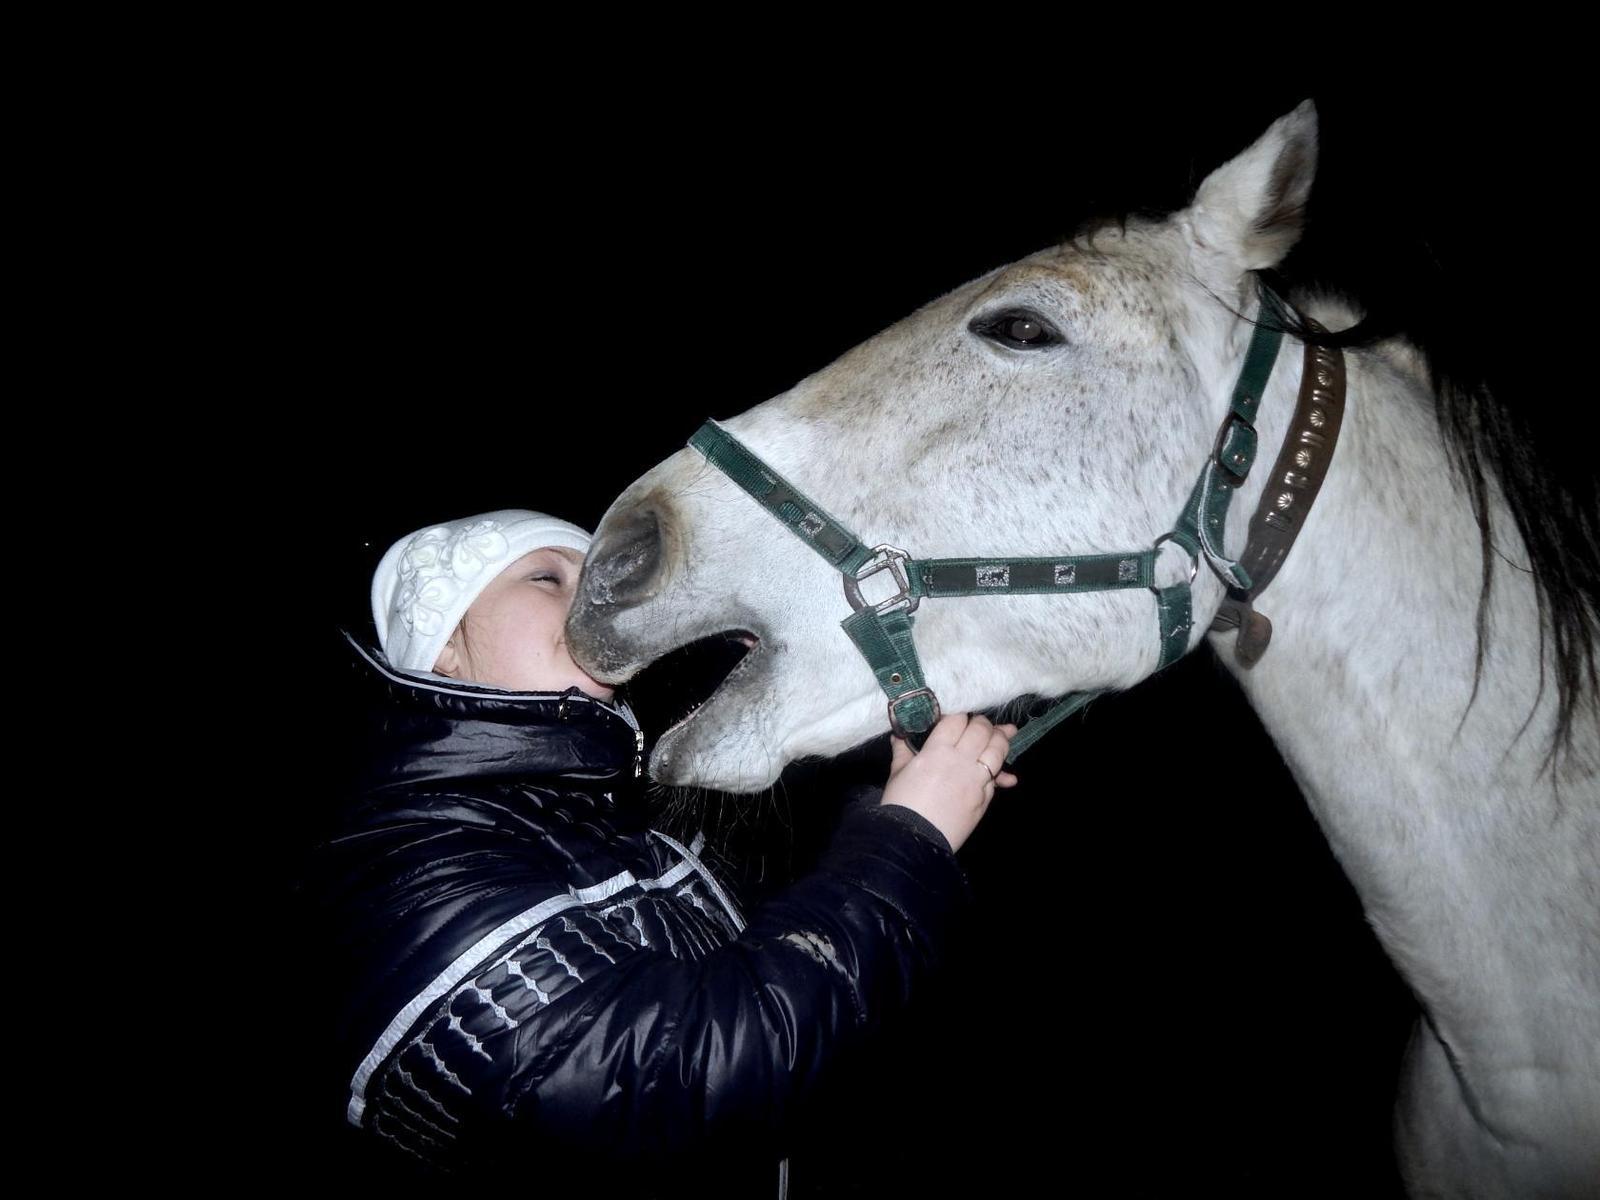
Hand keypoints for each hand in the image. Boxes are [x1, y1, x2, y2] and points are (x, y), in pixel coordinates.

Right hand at [880, 713, 1017, 852]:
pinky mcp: (984, 799)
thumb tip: (898, 736)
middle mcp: (960, 761)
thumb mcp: (897, 773)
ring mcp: (976, 780)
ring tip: (1002, 736)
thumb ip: (902, 751)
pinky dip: (1003, 776)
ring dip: (1001, 741)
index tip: (957, 720)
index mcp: (936, 751)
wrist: (913, 840)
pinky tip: (1008, 776)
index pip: (957, 720)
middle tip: (980, 726)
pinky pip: (998, 781)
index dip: (959, 716)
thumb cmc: (901, 804)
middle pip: (981, 730)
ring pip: (998, 750)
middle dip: (983, 724)